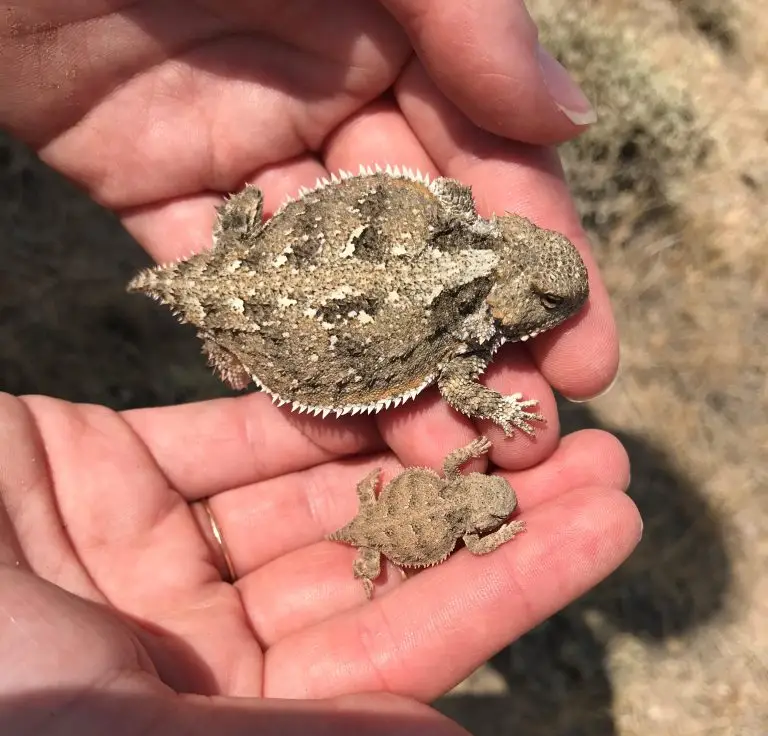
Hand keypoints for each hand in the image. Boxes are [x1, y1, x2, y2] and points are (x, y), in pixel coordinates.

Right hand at [0, 392, 638, 735]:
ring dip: (407, 441)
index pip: (397, 657)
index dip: (507, 587)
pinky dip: (303, 393)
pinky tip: (391, 357)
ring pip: (307, 488)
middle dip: (481, 506)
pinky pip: (221, 422)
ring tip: (515, 386)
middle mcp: (190, 649)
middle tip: (594, 442)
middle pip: (369, 564)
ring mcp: (142, 552)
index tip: (605, 520)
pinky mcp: (91, 465)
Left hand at [1, 0, 614, 473]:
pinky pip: (226, 287)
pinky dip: (268, 348)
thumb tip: (571, 118)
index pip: (485, 167)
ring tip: (440, 454)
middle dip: (477, 341)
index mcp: (392, 31)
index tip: (589, 354)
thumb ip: (460, 17)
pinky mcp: (159, 190)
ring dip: (388, 369)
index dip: (538, 264)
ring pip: (331, 281)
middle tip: (530, 431)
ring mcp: (245, 153)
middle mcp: (329, 97)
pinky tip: (320, 423)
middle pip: (418, 243)